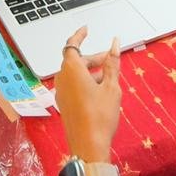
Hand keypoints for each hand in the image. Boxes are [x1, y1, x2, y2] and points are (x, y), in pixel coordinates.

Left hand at [55, 26, 120, 160]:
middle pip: (76, 60)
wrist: (88, 146)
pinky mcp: (63, 103)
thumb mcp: (111, 87)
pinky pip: (72, 85)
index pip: (72, 45)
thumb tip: (114, 43)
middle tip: (110, 59)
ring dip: (90, 71)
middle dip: (93, 57)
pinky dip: (84, 81)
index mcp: (72, 70)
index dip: (79, 35)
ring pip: (74, 73)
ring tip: (108, 77)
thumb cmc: (100, 116)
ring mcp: (61, 91)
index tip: (86, 29)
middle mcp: (62, 78)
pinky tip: (99, 90)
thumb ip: (112, 63)